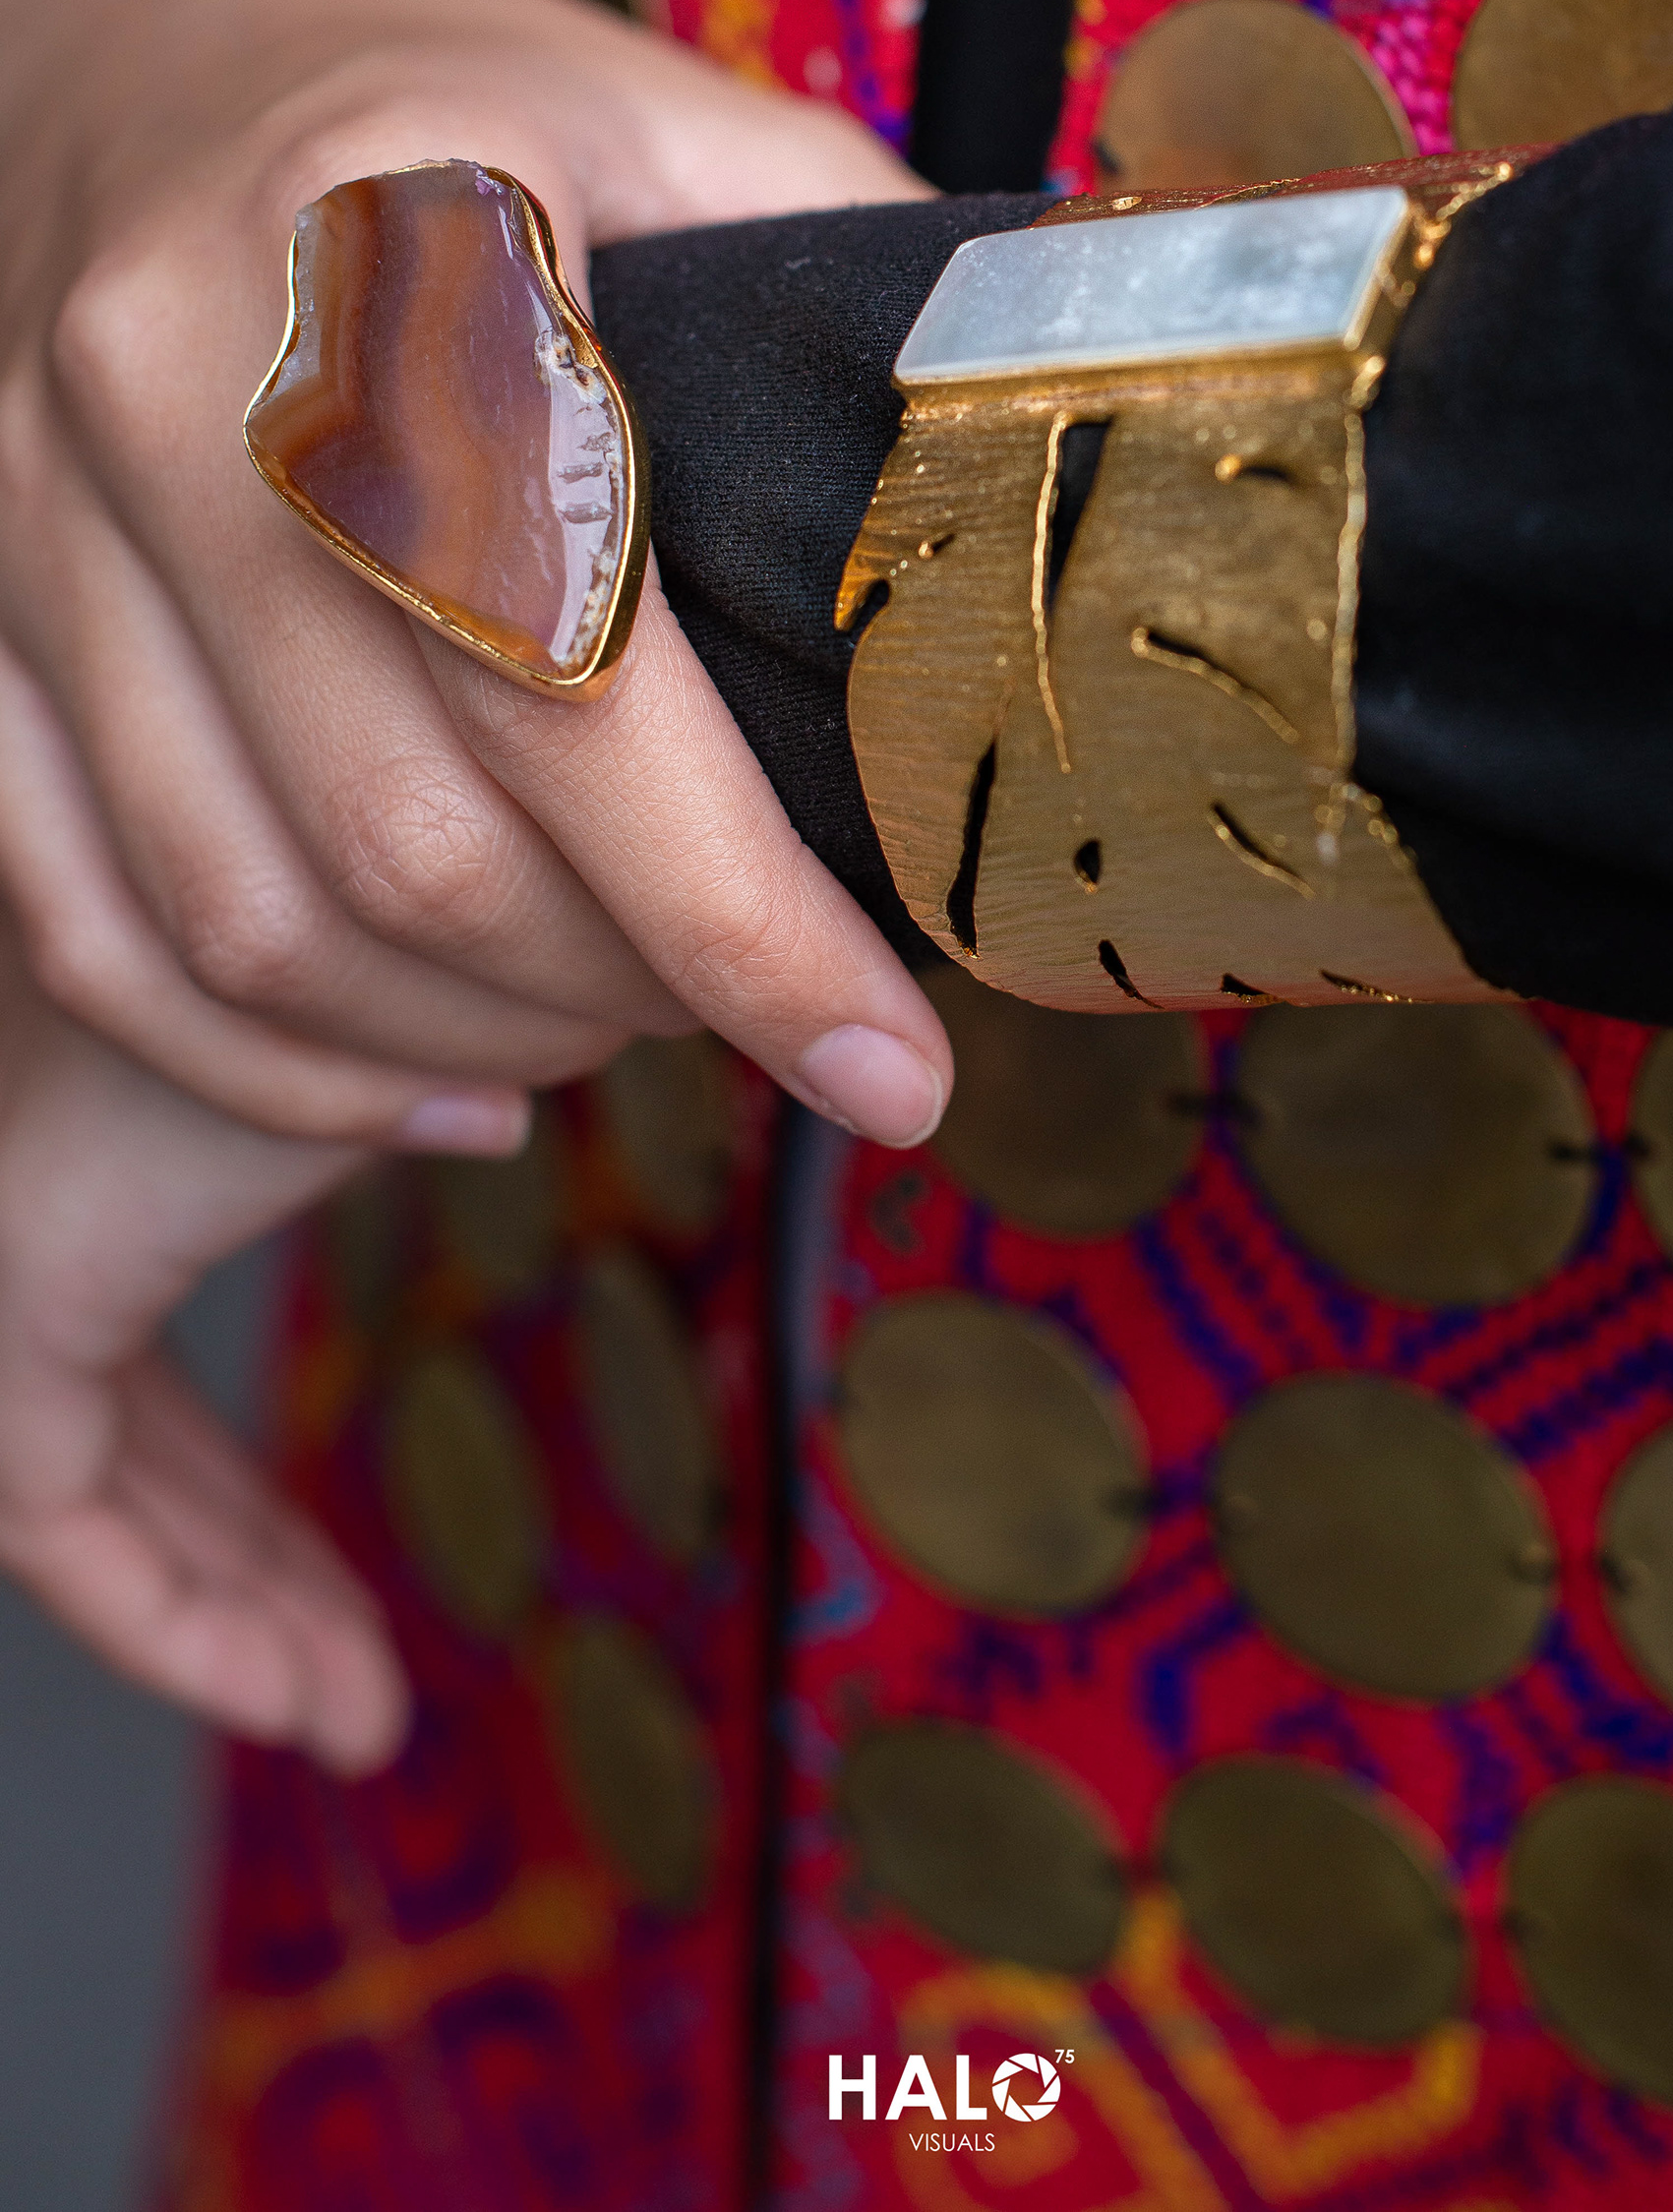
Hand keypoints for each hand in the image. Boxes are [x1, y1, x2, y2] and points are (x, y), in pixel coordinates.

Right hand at [0, 0, 951, 1151]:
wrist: (137, 22)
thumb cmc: (456, 99)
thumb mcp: (671, 118)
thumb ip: (866, 289)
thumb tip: (1095, 471)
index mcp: (397, 248)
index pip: (578, 666)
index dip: (746, 918)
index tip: (898, 1068)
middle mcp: (174, 385)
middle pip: (408, 837)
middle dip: (626, 1000)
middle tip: (768, 1022)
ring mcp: (22, 509)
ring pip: (244, 916)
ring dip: (461, 1047)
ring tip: (615, 1039)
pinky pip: (74, 920)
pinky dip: (257, 1061)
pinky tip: (422, 1094)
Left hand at [0, 923, 405, 1770]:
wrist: (166, 947)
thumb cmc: (286, 959)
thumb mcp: (404, 1049)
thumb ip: (476, 1072)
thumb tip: (611, 1031)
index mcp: (115, 1195)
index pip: (167, 1417)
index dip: (262, 1530)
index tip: (359, 1622)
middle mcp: (46, 1278)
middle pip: (157, 1485)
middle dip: (265, 1598)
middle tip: (367, 1689)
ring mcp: (13, 1332)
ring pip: (120, 1529)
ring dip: (239, 1636)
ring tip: (356, 1726)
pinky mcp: (0, 1381)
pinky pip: (73, 1551)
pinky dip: (175, 1632)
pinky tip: (286, 1702)